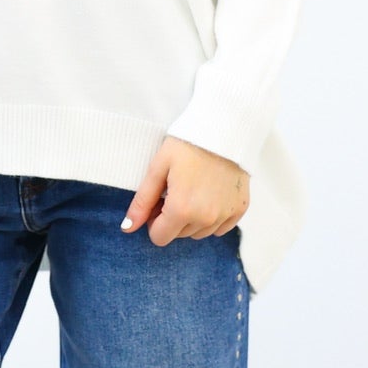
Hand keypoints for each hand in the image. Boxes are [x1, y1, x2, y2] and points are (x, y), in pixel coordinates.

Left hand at [123, 137, 248, 246]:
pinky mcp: (240, 209)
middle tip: (176, 191)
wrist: (224, 129)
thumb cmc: (187, 145)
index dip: (154, 221)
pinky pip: (220, 228)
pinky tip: (210, 195)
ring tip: (193, 190)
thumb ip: (142, 202)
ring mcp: (225, 215)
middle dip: (173, 219)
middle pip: (179, 235)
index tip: (159, 201)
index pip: (159, 238)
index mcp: (182, 209)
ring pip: (199, 233)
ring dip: (192, 219)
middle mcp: (206, 218)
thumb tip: (127, 228)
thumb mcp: (158, 168)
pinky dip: (213, 217)